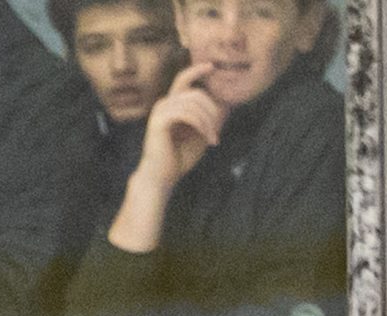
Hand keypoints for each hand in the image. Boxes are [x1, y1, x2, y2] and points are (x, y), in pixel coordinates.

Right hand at [138, 63, 224, 187]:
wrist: (160, 178)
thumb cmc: (179, 159)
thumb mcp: (201, 135)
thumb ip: (212, 119)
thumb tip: (228, 103)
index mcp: (171, 106)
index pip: (183, 79)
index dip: (197, 70)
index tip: (212, 66)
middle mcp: (164, 104)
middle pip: (196, 93)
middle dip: (213, 110)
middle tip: (218, 131)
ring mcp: (160, 112)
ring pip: (193, 103)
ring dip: (209, 121)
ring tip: (214, 138)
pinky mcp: (159, 121)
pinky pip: (187, 113)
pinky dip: (201, 125)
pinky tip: (208, 138)